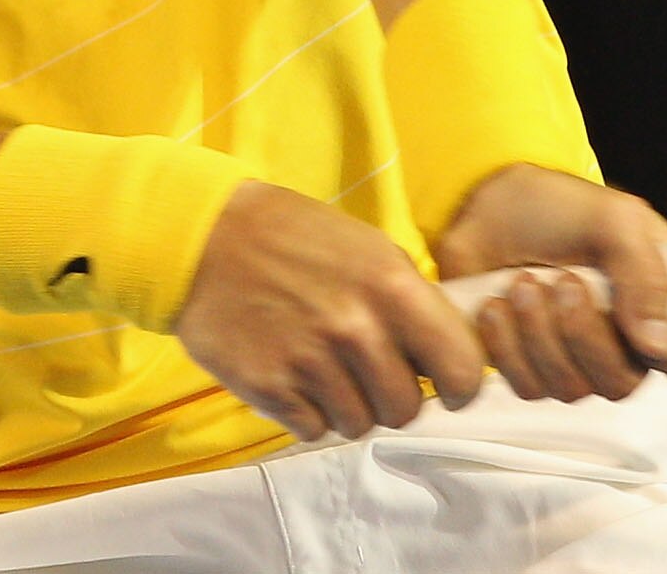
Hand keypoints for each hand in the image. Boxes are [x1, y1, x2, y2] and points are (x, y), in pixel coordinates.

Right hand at [177, 180, 487, 441]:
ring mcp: (310, 361)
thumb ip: (410, 301)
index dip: (460, 386)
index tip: (447, 387)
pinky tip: (294, 376)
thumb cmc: (294, 237)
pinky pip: (313, 429)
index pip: (461, 369)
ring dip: (348, 406)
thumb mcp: (369, 249)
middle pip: (406, 410)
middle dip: (393, 397)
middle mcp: (356, 328)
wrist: (205, 239)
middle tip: (369, 371)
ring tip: (325, 368)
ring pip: (359, 425)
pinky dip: (307, 412)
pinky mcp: (269, 388)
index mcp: (392, 287)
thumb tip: (447, 354)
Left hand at [431, 165, 666, 401]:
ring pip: (572, 388)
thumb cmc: (556, 207)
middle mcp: (624, 336)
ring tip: (521, 281)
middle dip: (584, 333)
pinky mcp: (532, 367)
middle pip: (623, 381)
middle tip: (561, 281)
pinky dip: (508, 346)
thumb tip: (653, 334)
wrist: (490, 209)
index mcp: (659, 297)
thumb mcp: (613, 218)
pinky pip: (529, 387)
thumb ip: (643, 272)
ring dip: (539, 333)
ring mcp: (578, 356)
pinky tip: (497, 305)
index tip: (646, 336)